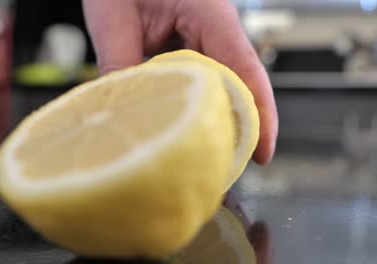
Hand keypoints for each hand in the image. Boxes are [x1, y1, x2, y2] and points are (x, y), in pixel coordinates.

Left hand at [83, 0, 277, 163]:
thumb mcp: (113, 18)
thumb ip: (120, 67)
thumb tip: (123, 118)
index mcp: (209, 14)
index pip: (245, 69)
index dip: (260, 115)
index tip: (262, 154)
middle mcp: (216, 29)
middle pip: (241, 86)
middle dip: (239, 128)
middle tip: (224, 170)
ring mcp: (207, 38)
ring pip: (222, 86)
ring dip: (217, 120)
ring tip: (203, 156)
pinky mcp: (193, 46)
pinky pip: (203, 81)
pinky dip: (195, 106)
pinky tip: (181, 127)